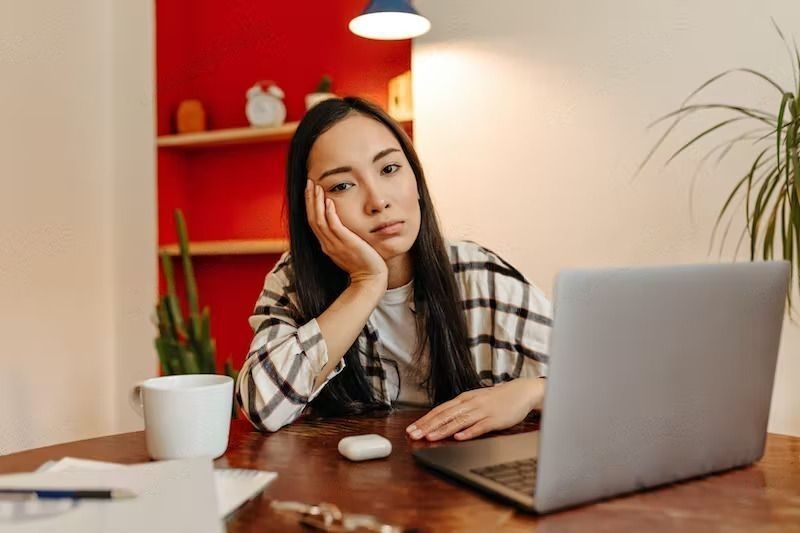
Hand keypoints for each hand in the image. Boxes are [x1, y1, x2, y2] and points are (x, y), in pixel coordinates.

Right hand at [305, 180, 387, 285]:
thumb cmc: (363, 264)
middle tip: (309, 182)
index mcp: (326, 245)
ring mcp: (335, 245)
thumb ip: (343, 237)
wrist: (370, 279)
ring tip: (316, 186)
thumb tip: (341, 224)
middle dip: (310, 199)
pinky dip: (330, 214)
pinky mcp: (346, 244)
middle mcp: (327, 244)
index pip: (313, 222)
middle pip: (312, 218)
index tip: (310, 190)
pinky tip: (329, 202)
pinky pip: (334, 227)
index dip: (310, 205)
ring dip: (317, 202)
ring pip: (320, 221)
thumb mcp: (348, 248)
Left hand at [406, 378, 545, 441]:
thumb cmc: (496, 399)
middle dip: (428, 425)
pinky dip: (469, 432)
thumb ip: (460, 410)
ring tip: (430, 437)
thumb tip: (441, 421)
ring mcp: (482, 411)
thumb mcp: (475, 401)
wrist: (521, 392)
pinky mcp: (495, 420)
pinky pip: (480, 426)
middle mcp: (470, 403)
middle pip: (445, 415)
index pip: (440, 410)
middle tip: (413, 435)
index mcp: (463, 399)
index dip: (424, 419)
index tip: (411, 429)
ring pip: (459, 421)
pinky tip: (459, 438)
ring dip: (443, 429)